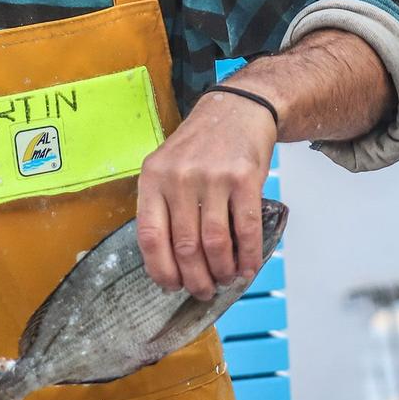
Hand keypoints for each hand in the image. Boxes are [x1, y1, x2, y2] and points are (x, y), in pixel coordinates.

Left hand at [136, 90, 276, 299]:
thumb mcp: (167, 166)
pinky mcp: (244, 178)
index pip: (150, 236)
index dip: (160, 269)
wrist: (238, 109)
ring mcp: (212, 177)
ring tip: (225, 279)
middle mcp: (179, 177)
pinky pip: (246, 228)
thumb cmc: (202, 144)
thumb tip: (167, 261)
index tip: (170, 285)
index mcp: (153, 178)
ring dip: (222, 270)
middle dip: (196, 279)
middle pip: (185, 246)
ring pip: (215, 243)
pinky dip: (248, 255)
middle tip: (203, 290)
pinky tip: (247, 266)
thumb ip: (163, 206)